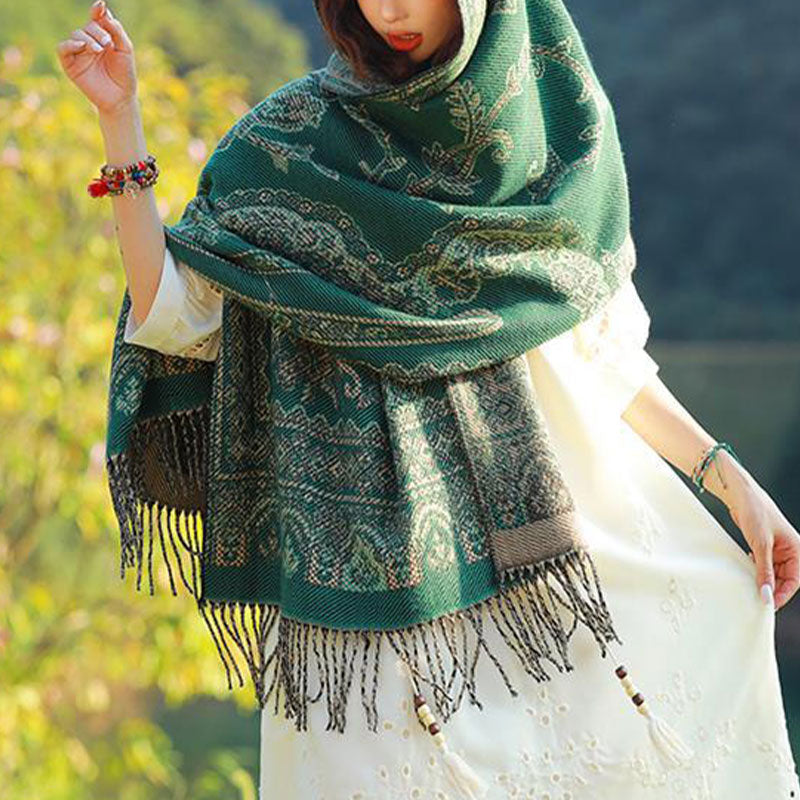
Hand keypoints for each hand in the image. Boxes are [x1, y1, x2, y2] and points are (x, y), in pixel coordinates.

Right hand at [56, 0, 136, 115]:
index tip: (101, 6)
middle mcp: (89, 42)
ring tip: (99, 50)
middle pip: (87, 26)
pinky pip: (62, 48)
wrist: (121, 98)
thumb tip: (104, 11)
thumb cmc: (124, 74)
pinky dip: (70, 45)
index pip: (97, 19)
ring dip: (88, 39)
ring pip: (76, 35)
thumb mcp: (125, 50)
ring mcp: (78, 52)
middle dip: (98, 32)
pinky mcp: (70, 64)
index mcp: (102, 37)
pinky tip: (82, 47)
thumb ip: (116, 30)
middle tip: (108, 43)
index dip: (98, 11)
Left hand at [727, 481, 799, 610]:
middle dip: (772, 588)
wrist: (740, 494)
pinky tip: (748, 571)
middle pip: (784, 578)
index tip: (768, 603)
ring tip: (751, 586)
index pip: (794, 580)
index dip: (782, 593)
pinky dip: (757, 570)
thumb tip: (766, 593)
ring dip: (763, 579)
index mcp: (797, 549)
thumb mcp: (760, 545)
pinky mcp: (764, 546)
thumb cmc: (755, 512)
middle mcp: (790, 550)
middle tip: (757, 598)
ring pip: (773, 572)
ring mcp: (777, 548)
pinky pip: (764, 564)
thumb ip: (764, 570)